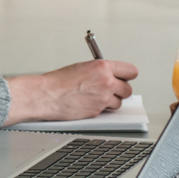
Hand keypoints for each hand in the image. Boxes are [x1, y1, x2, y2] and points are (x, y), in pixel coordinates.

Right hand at [3, 60, 137, 126]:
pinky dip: (101, 108)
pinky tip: (88, 102)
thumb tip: (110, 75)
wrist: (47, 94)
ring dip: (110, 101)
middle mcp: (106, 82)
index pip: (131, 71)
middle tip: (110, 89)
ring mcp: (103, 98)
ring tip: (96, 96)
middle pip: (128, 89)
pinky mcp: (98, 111)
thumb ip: (100, 71)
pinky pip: (107, 110)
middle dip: (120, 90)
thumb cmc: (59, 81)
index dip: (127, 75)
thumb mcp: (82, 67)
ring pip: (119, 102)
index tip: (124, 77)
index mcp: (102, 67)